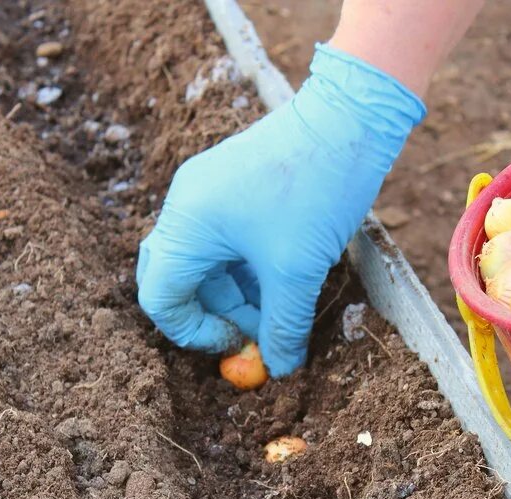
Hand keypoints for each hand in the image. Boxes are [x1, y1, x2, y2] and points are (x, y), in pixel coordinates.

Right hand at [136, 44, 424, 376]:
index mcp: (187, 224)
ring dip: (239, 294)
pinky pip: (226, 241)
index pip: (161, 298)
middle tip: (259, 333)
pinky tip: (285, 278)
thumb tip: (281, 370)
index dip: (195, 333)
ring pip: (208, 264)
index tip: (240, 344)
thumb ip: (283, 327)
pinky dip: (249, 269)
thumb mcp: (298, 272)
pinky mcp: (231, 185)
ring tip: (283, 306)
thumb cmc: (316, 190)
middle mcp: (186, 205)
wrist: (349, 116)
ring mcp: (207, 192)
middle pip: (179, 281)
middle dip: (217, 315)